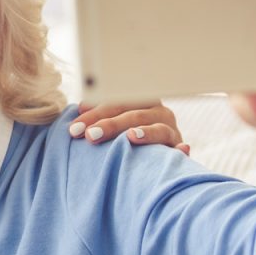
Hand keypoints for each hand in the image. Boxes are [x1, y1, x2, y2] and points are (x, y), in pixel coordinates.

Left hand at [68, 101, 189, 154]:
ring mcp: (170, 129)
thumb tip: (80, 109)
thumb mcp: (115, 121)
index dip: (94, 114)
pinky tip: (180, 150)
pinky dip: (180, 149)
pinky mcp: (179, 147)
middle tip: (90, 136)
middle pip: (133, 114)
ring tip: (131, 136)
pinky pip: (180, 148)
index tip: (75, 128)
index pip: (114, 103)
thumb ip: (100, 114)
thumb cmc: (126, 135)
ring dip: (145, 132)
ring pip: (158, 128)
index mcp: (138, 101)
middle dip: (110, 125)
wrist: (156, 153)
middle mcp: (157, 111)